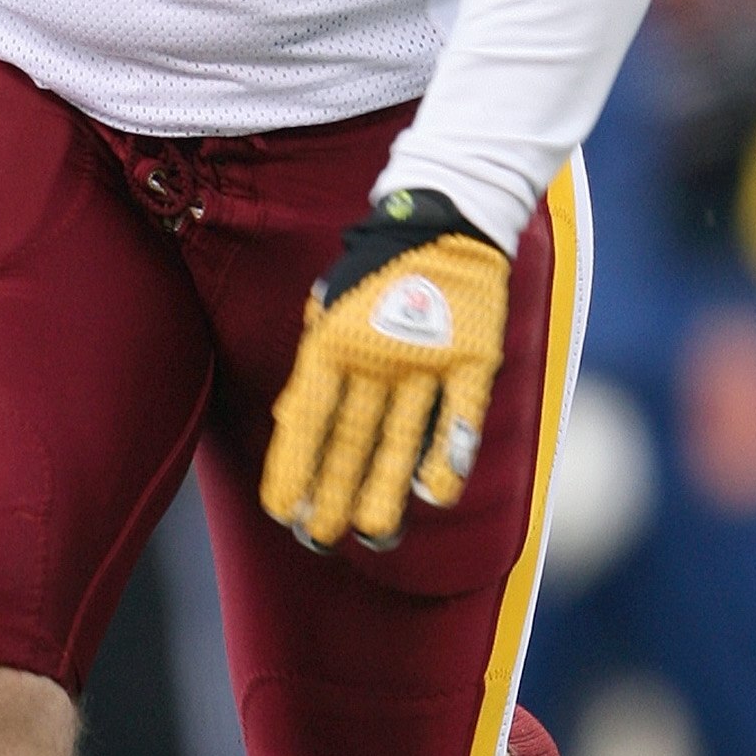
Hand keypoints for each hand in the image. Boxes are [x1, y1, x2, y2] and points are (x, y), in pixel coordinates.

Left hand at [260, 187, 510, 551]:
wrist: (445, 216)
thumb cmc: (378, 270)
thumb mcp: (330, 310)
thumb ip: (314, 364)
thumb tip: (289, 419)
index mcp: (333, 343)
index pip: (306, 416)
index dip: (293, 466)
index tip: (282, 513)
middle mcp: (376, 355)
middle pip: (351, 436)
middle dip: (334, 491)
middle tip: (319, 539)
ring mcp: (427, 358)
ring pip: (401, 435)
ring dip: (387, 488)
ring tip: (373, 534)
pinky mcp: (473, 356)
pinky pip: (461, 413)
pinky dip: (449, 452)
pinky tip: (436, 495)